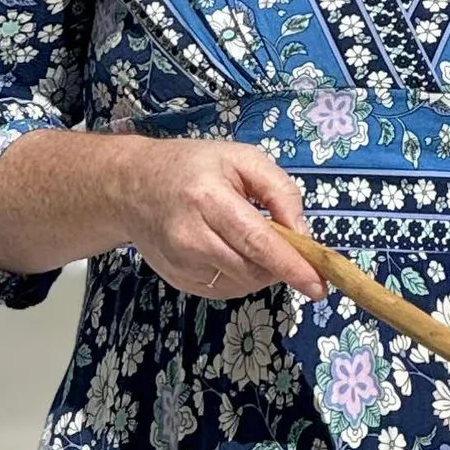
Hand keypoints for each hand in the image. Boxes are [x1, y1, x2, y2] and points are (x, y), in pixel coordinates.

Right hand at [111, 138, 326, 300]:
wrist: (131, 186)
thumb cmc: (192, 166)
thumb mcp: (242, 159)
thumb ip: (280, 192)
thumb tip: (303, 236)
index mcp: (208, 199)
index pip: (257, 241)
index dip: (291, 266)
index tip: (318, 285)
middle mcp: (190, 236)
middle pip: (252, 269)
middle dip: (280, 266)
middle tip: (288, 247)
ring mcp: (181, 263)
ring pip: (242, 284)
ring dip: (261, 271)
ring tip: (251, 241)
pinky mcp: (178, 280)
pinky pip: (226, 290)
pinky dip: (241, 277)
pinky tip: (231, 251)